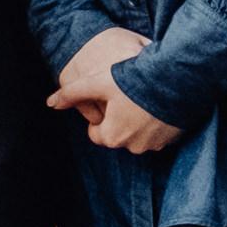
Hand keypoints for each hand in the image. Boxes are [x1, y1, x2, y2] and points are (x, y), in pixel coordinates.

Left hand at [47, 33, 186, 155]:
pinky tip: (159, 101)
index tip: (109, 98)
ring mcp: (155, 145)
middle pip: (118, 133)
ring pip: (139, 134)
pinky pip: (159, 132)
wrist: (177, 80)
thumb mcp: (99, 82)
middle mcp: (132, 147)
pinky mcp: (173, 139)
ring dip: (139, 120)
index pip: (96, 133)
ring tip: (144, 96)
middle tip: (127, 94)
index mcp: (111, 136)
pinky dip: (157, 121)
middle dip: (120, 118)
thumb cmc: (134, 80)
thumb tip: (50, 103)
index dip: (100, 114)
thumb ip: (73, 93)